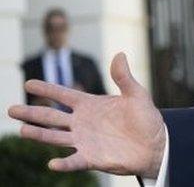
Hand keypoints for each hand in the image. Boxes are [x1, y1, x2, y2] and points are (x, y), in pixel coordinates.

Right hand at [7, 53, 165, 177]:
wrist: (156, 144)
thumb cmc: (145, 118)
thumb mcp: (136, 94)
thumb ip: (124, 77)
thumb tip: (120, 53)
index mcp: (91, 105)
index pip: (64, 95)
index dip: (47, 89)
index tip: (28, 83)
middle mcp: (82, 122)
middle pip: (52, 117)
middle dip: (32, 113)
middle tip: (11, 109)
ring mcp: (84, 140)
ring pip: (55, 137)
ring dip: (39, 135)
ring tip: (22, 130)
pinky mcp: (91, 158)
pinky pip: (74, 161)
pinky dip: (64, 163)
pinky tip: (52, 163)